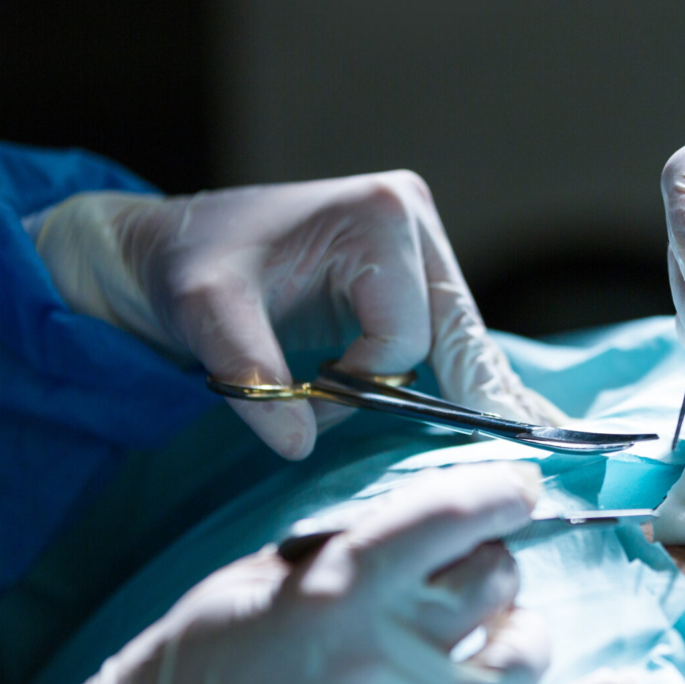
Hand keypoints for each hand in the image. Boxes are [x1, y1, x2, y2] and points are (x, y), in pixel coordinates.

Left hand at [31, 171, 564, 458]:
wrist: (167, 244)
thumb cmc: (187, 266)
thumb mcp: (205, 313)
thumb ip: (251, 375)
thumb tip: (297, 446)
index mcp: (380, 216)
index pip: (407, 331)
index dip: (368, 383)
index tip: (314, 398)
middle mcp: (413, 218)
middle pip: (459, 332)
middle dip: (465, 394)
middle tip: (515, 466)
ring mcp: (420, 243)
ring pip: (462, 338)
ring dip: (459, 390)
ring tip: (516, 442)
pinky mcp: (413, 269)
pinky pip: (449, 334)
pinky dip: (465, 375)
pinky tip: (508, 412)